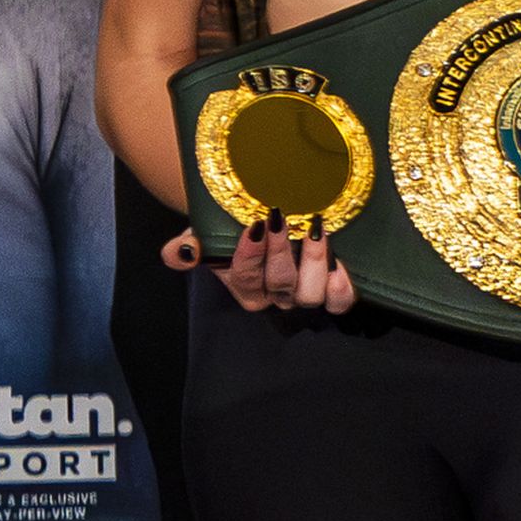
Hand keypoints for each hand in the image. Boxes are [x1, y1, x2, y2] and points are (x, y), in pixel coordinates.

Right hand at [174, 215, 355, 313]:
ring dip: (314, 261)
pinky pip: (339, 301)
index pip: (245, 277)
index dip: (249, 255)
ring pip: (310, 293)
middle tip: (282, 218)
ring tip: (315, 229)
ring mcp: (304, 295)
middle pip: (280, 283)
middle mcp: (276, 295)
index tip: (254, 225)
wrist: (270, 218)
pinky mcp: (331, 290)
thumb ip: (188, 247)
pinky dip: (342, 287)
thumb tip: (178, 252)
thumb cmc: (238, 228)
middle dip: (281, 251)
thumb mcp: (207, 234)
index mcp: (245, 286)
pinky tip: (341, 262)